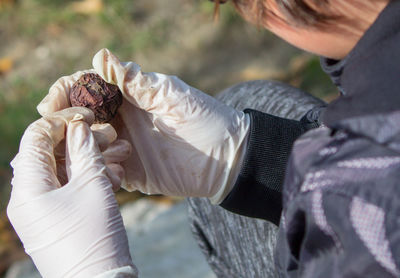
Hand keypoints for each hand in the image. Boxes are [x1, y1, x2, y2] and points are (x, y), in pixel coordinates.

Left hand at [7, 108, 136, 277]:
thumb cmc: (94, 236)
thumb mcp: (93, 186)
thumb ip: (85, 151)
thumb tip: (80, 127)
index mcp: (28, 188)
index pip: (37, 138)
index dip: (63, 120)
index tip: (88, 115)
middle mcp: (29, 198)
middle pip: (51, 154)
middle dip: (82, 141)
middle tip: (110, 135)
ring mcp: (43, 210)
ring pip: (65, 172)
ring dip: (91, 160)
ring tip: (120, 155)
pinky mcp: (58, 219)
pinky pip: (70, 190)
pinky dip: (90, 179)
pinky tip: (115, 175)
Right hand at [38, 49, 249, 202]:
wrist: (227, 157)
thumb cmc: (205, 119)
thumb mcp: (170, 95)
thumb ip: (135, 81)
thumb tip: (100, 56)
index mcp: (129, 97)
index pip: (87, 88)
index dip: (67, 91)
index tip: (52, 102)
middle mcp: (122, 120)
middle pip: (79, 117)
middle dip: (62, 121)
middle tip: (54, 128)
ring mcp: (124, 146)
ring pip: (85, 145)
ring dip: (76, 147)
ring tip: (82, 149)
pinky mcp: (130, 172)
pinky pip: (102, 171)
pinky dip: (95, 169)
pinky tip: (103, 170)